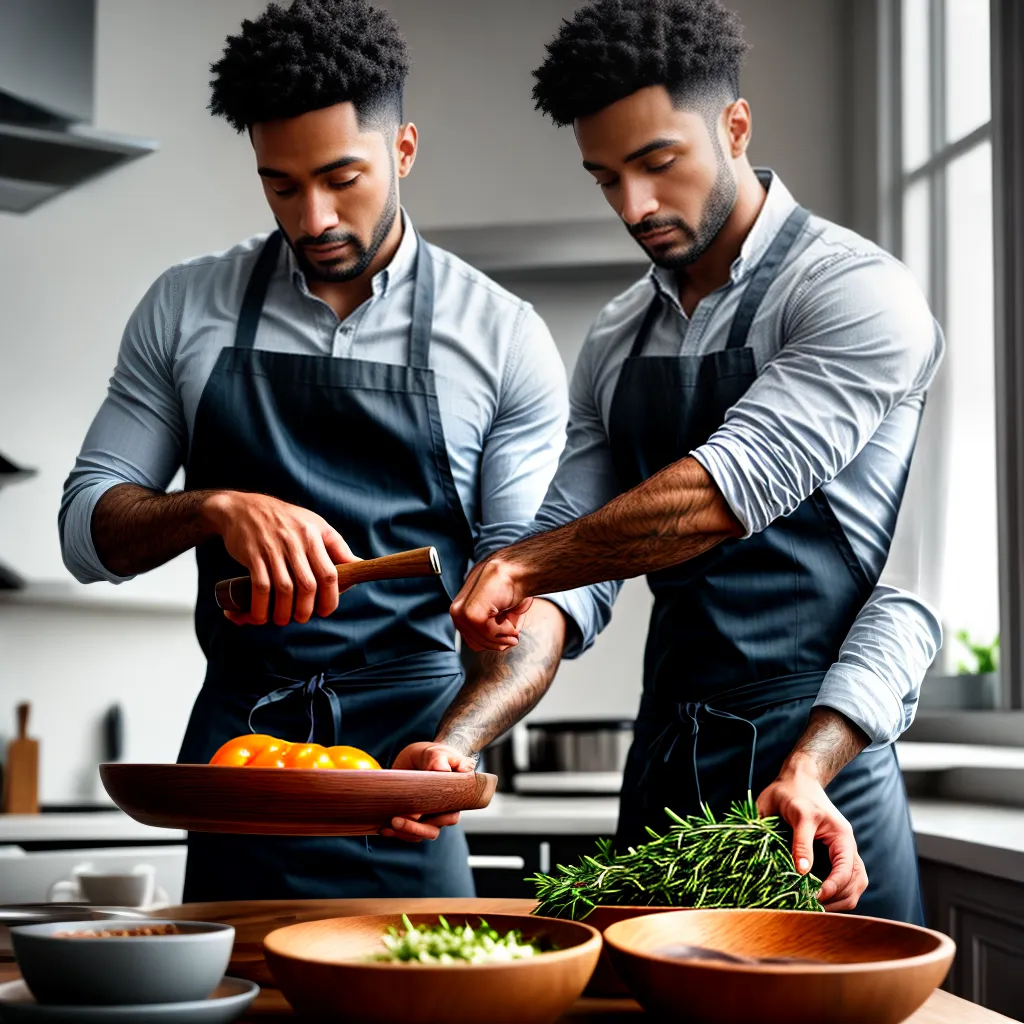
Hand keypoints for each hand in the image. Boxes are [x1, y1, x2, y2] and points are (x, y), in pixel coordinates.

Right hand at [203, 491, 358, 626]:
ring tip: (282, 619)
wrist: (241, 508)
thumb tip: (358, 564)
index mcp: (314, 534)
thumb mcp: (314, 524)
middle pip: (308, 586)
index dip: (330, 598)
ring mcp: (273, 548)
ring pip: (284, 589)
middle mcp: (295, 541)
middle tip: (301, 618)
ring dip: (283, 612)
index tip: (325, 610)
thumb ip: (336, 546)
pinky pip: (260, 586)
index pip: (329, 573)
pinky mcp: (252, 554)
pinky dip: (261, 606)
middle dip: (306, 609)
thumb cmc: (284, 519)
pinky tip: (260, 615)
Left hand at [379, 741, 475, 842]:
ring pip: (418, 834)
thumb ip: (439, 759)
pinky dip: (395, 832)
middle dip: (414, 829)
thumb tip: (442, 769)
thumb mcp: (436, 752)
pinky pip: (407, 832)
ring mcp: (428, 817)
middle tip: (395, 820)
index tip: (418, 814)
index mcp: (454, 798)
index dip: (436, 820)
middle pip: (432, 830)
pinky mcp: (414, 819)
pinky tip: (383, 827)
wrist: (425, 758)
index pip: (450, 816)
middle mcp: (442, 811)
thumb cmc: (435, 755)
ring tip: (388, 825)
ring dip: (403, 832)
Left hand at [450, 556, 533, 651]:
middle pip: (476, 644)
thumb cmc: (514, 588)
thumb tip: (501, 644)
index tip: (510, 634)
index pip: (472, 640)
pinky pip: (487, 634)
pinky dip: (504, 630)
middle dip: (498, 641)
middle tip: (513, 632)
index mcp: (462, 610)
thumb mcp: (504, 614)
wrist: (519, 569)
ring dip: (503, 636)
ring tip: (512, 622)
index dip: (493, 641)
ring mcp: (460, 611)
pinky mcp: (469, 613)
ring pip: (482, 641)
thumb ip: (496, 630)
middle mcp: (457, 610)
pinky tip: (508, 617)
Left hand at [756, 761, 867, 911]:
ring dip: (838, 901)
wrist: (796, 780)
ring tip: (814, 907)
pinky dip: (834, 895)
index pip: (847, 871)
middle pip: (855, 884)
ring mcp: (841, 853)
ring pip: (853, 887)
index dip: (833, 888)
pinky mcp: (832, 858)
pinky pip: (843, 882)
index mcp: (842, 837)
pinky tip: (815, 898)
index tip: (814, 897)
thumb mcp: (797, 814)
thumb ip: (801, 842)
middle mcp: (846, 847)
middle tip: (811, 907)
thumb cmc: (794, 794)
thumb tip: (803, 872)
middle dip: (837, 899)